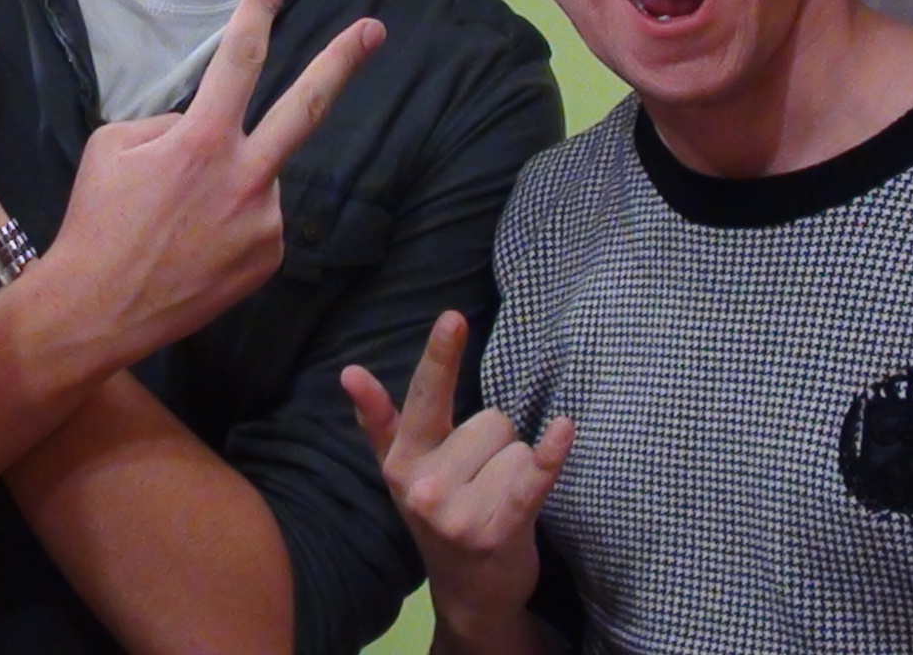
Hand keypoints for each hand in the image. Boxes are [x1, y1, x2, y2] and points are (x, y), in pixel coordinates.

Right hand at [46, 0, 382, 366]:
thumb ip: (170, 124)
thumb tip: (204, 124)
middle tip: (374, 29)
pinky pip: (258, 217)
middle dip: (342, 62)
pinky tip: (196, 243)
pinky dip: (232, 218)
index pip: (240, 58)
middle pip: (307, 106)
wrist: (97, 310)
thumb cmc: (97, 221)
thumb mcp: (115, 146)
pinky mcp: (270, 258)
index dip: (259, 9)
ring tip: (182, 218)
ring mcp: (265, 222)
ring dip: (232, 179)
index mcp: (202, 140)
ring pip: (260, 173)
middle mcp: (246, 177)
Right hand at [343, 312, 570, 647]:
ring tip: (499, 501)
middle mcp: (424, 484)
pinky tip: (563, 431)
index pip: (424, 397)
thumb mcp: (402, 471)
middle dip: (495, 445)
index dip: (440, 356)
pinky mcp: (499, 530)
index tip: (453, 317)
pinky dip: (551, 454)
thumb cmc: (443, 516)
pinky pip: (532, 477)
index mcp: (402, 461)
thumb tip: (349, 372)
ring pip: (517, 446)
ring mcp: (459, 511)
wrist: (470, 595)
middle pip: (491, 420)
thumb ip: (379, 421)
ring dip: (518, 469)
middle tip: (482, 483)